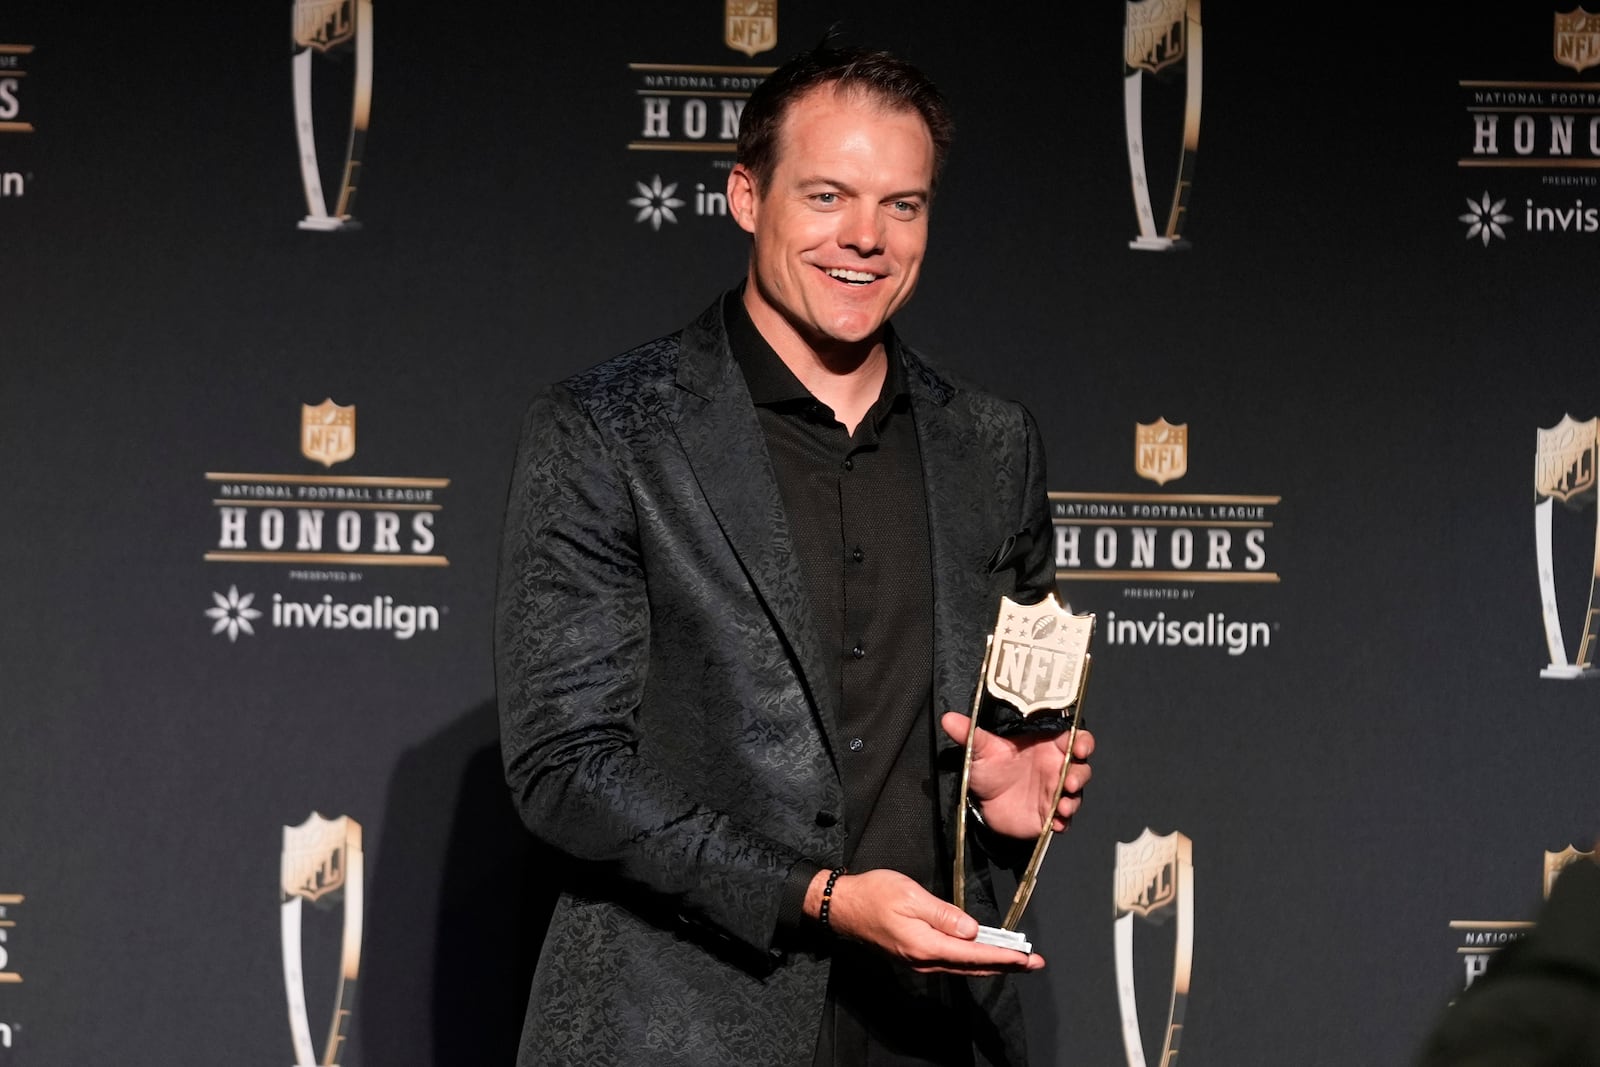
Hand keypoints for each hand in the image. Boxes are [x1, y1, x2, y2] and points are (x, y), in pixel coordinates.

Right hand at [807, 868, 1043, 974]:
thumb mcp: (910, 896)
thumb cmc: (873, 895)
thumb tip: (972, 931)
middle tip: (1034, 963)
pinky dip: (974, 960)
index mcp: (926, 945)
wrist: (842, 906)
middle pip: (973, 967)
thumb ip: (944, 915)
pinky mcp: (915, 954)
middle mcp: (925, 959)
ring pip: (964, 966)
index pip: (973, 955)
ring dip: (993, 963)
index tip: (1026, 958)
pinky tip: (984, 954)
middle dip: (1006, 965)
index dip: (1003, 957)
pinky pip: (952, 961)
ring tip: (1017, 960)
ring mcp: (919, 960)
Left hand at [940, 712, 1093, 838]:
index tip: (1080, 746)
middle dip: (1080, 774)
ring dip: (1073, 800)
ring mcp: (1055, 793)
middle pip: (1081, 768)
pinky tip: (1057, 823)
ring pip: (1076, 795)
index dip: (1083, 741)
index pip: (1075, 739)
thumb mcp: (979, 751)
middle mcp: (1057, 769)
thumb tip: (948, 718)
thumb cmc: (989, 770)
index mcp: (1048, 746)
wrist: (982, 803)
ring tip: (1063, 806)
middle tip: (1069, 781)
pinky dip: (1064, 822)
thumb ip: (969, 735)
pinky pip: (1064, 820)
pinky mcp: (1049, 816)